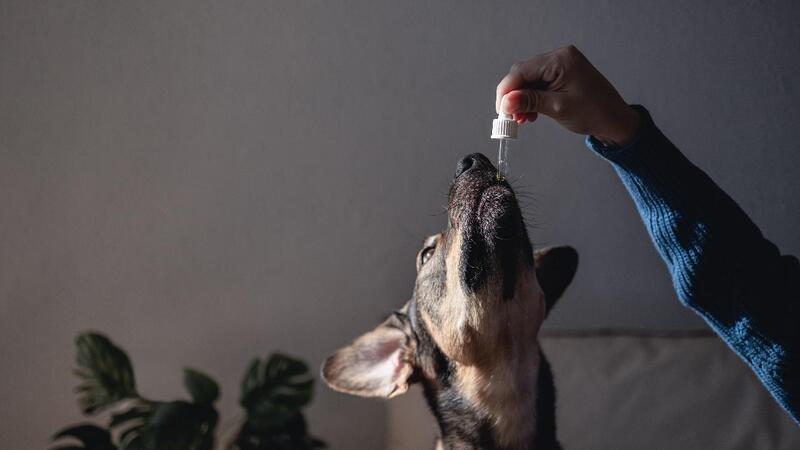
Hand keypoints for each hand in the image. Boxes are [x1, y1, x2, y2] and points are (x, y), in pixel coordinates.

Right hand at [496, 45, 639, 146]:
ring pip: (529, 80)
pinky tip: (530, 113)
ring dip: (522, 99)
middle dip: (513, 96)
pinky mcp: (562, 74)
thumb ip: (529, 102)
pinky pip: (539, 83)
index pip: (521, 71)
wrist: (615, 120)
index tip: (500, 110)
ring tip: (522, 119)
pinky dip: (531, 98)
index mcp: (561, 60)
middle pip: (523, 73)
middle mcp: (560, 57)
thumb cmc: (594, 112)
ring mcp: (561, 65)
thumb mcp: (558, 107)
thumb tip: (506, 103)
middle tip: (509, 117)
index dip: (507, 91)